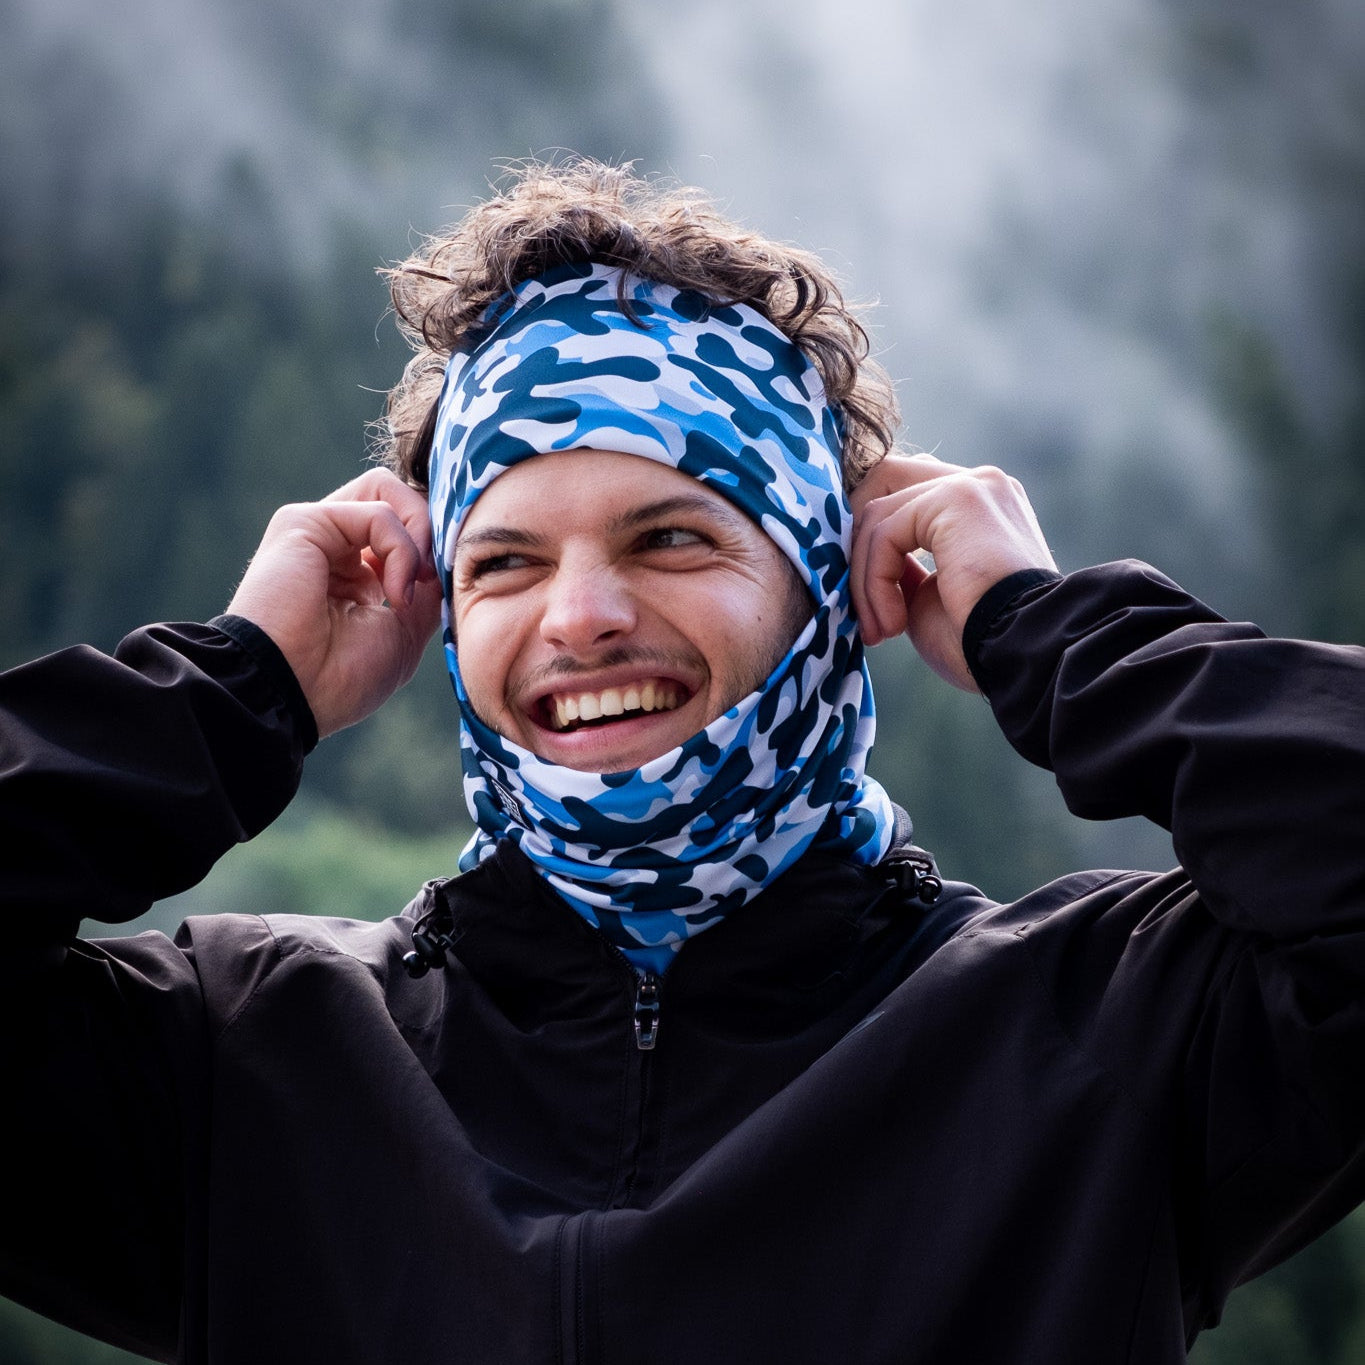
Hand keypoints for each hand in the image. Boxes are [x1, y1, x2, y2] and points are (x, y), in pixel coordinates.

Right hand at [227, 469, 443, 736]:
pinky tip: (396, 591)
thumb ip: (425, 588)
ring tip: (417, 582)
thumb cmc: (343, 678)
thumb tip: (443, 553)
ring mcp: (318, 531)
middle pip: (398, 499)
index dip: (436, 549)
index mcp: (355, 576)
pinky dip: (402, 548)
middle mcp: (334, 548)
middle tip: (434, 578)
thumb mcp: (405, 633)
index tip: (446, 589)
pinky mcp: (304, 522)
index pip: (406, 529)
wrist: (293, 692)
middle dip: (431, 531)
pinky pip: (378, 512)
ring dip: (420, 536)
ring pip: (389, 492)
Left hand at [850, 455, 1055, 691]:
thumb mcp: (925, 598)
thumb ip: (899, 566)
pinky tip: (892, 624)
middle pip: (884, 480)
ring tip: (880, 629)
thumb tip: (863, 556)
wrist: (1022, 657)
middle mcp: (980, 484)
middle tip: (854, 599)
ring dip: (865, 580)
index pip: (905, 493)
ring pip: (877, 514)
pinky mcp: (957, 498)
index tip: (865, 601)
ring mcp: (971, 485)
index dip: (870, 539)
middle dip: (854, 540)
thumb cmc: (979, 643)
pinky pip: (885, 533)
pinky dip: (875, 583)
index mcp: (980, 506)